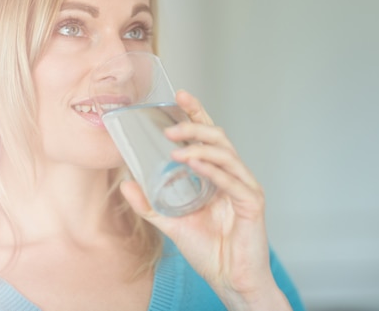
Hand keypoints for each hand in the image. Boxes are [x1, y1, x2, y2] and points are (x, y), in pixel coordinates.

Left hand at [120, 90, 290, 310]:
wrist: (232, 282)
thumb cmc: (209, 251)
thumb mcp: (172, 223)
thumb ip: (150, 205)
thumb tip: (126, 182)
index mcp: (217, 176)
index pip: (207, 137)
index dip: (196, 113)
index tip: (179, 95)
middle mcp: (233, 176)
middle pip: (218, 137)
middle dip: (195, 124)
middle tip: (170, 126)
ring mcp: (244, 188)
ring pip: (226, 154)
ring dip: (199, 146)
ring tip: (175, 146)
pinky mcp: (252, 203)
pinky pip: (233, 181)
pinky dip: (213, 170)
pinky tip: (194, 163)